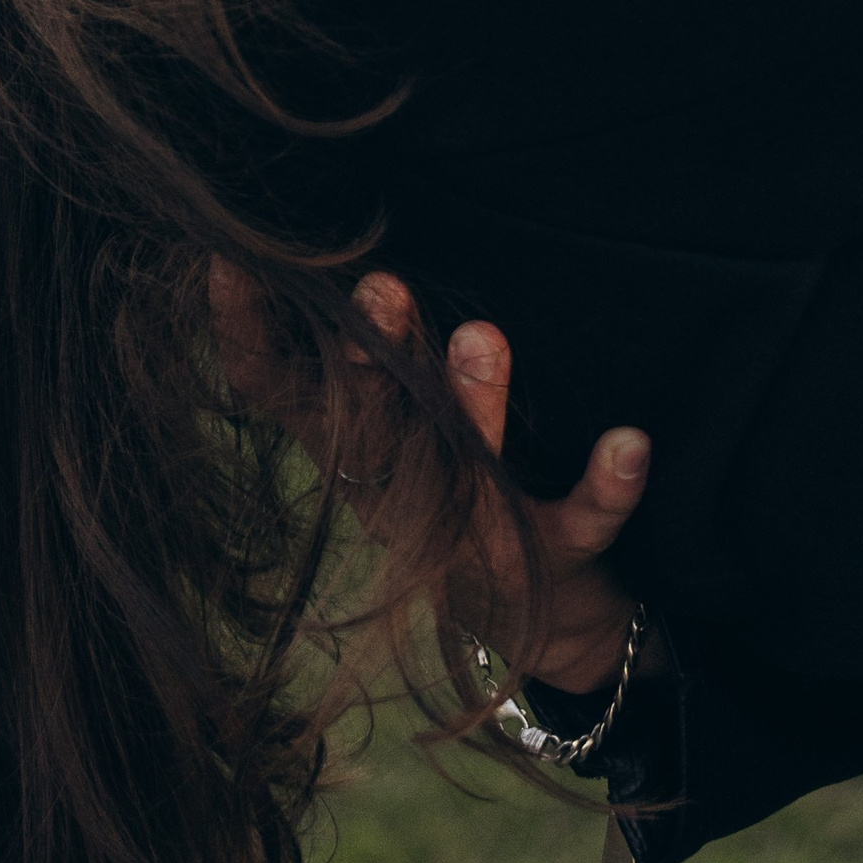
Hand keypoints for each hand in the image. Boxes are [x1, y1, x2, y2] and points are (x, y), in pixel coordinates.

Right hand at [209, 263, 648, 690]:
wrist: (540, 623)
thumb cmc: (456, 489)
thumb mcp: (393, 425)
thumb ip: (364, 353)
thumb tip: (334, 240)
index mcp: (354, 454)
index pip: (283, 393)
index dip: (247, 334)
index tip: (232, 260)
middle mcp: (401, 498)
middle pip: (373, 426)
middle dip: (375, 360)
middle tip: (383, 287)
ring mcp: (476, 537)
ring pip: (465, 475)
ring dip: (475, 409)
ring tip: (485, 336)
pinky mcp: (552, 564)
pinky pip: (582, 527)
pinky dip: (607, 489)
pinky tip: (631, 444)